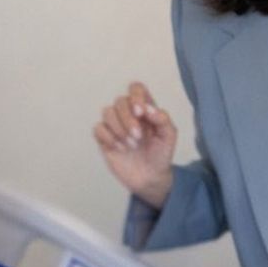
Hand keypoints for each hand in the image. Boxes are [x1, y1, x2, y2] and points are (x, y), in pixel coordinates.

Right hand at [93, 82, 176, 208]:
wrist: (150, 178)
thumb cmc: (160, 154)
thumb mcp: (169, 136)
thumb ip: (163, 119)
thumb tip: (148, 108)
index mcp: (145, 109)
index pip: (136, 88)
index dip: (136, 96)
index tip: (141, 112)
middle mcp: (128, 113)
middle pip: (120, 100)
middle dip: (128, 119)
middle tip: (138, 137)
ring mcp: (115, 125)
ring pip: (107, 112)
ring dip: (119, 129)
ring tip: (131, 145)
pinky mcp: (104, 138)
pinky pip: (98, 128)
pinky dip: (109, 138)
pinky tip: (120, 149)